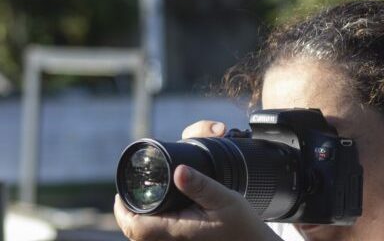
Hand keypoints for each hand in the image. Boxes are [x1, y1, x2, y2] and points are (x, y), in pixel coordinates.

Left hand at [114, 122, 281, 240]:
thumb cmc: (242, 226)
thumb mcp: (225, 199)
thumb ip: (201, 185)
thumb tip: (179, 170)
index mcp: (176, 229)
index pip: (134, 226)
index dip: (122, 210)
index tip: (122, 192)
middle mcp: (173, 240)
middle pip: (136, 232)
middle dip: (128, 213)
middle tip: (129, 194)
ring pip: (146, 237)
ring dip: (141, 220)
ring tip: (141, 201)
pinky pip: (159, 237)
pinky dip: (154, 225)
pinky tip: (162, 213)